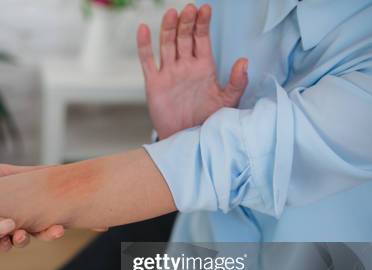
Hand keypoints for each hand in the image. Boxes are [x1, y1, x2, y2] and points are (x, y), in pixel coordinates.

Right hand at [137, 4, 247, 139]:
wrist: (187, 140)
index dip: (203, 24)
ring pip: (167, 44)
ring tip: (172, 13)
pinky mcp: (154, 83)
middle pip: (184, 38)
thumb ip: (237, 83)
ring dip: (168, 28)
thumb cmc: (207, 122)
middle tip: (189, 8)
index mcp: (203, 67)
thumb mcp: (227, 102)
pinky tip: (143, 30)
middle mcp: (185, 66)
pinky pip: (147, 61)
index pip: (202, 39)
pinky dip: (144, 45)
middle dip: (187, 23)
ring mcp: (169, 73)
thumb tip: (244, 61)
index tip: (206, 9)